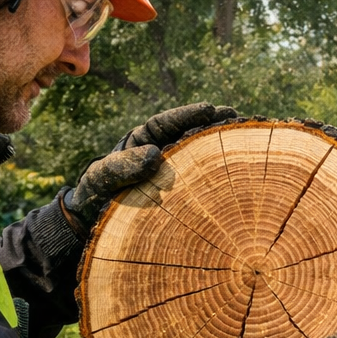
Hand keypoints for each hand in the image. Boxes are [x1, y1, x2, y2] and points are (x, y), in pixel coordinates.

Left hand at [61, 102, 237, 231]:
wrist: (91, 228)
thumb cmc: (93, 199)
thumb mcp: (100, 179)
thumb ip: (122, 167)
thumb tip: (154, 155)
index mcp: (141, 143)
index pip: (166, 124)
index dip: (189, 115)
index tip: (210, 109)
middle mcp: (161, 155)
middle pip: (189, 135)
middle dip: (212, 125)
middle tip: (236, 118)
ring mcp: (174, 175)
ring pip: (199, 157)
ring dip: (220, 148)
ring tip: (245, 139)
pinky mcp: (182, 196)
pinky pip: (202, 183)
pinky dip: (220, 177)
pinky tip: (239, 176)